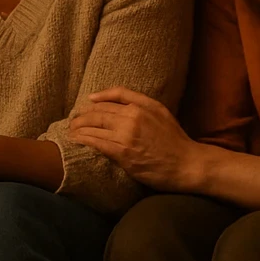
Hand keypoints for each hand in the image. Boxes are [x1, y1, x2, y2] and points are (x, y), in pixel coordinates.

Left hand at [69, 87, 203, 191]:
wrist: (188, 164)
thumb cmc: (174, 139)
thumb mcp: (159, 110)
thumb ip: (134, 99)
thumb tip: (102, 96)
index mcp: (140, 106)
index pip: (107, 101)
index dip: (92, 105)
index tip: (84, 108)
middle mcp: (131, 117)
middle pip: (96, 113)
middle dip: (80, 117)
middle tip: (72, 123)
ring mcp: (126, 135)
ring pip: (93, 127)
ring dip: (78, 129)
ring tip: (71, 132)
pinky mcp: (123, 153)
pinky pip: (97, 143)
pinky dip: (84, 140)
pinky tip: (76, 141)